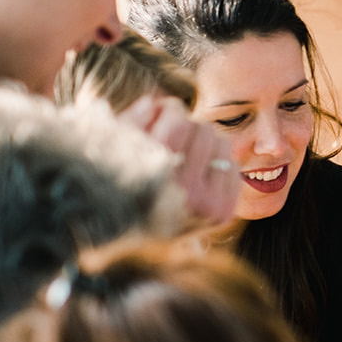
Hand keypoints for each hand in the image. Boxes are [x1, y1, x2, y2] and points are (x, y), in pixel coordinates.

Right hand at [120, 95, 239, 225]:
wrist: (126, 240)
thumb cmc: (113, 185)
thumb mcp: (108, 150)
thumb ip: (129, 122)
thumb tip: (154, 102)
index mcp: (152, 175)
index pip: (180, 121)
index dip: (169, 108)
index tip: (159, 110)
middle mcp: (183, 193)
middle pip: (204, 129)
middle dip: (186, 126)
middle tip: (169, 136)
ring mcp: (206, 206)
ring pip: (223, 143)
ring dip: (204, 144)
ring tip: (182, 156)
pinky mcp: (222, 214)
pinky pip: (234, 166)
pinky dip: (218, 164)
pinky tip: (196, 174)